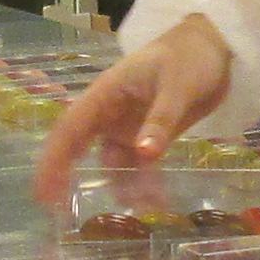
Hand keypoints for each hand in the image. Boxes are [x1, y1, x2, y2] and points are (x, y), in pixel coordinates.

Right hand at [33, 17, 231, 205]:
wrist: (216, 48)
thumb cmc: (190, 56)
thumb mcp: (176, 86)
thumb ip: (160, 120)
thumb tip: (143, 154)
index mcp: (105, 94)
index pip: (70, 129)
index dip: (53, 159)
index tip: (44, 190)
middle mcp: (110, 113)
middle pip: (80, 149)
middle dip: (71, 178)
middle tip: (61, 211)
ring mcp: (127, 126)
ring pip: (113, 163)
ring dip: (121, 186)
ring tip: (140, 207)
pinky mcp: (147, 137)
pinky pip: (139, 165)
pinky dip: (144, 183)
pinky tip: (156, 200)